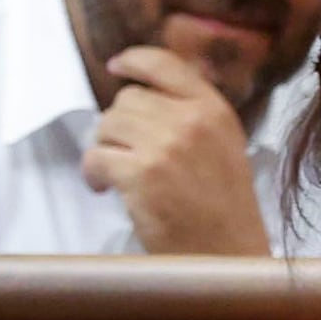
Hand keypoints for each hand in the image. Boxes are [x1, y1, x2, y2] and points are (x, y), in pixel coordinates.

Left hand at [82, 50, 271, 253]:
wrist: (227, 257)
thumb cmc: (225, 212)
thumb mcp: (225, 149)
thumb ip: (194, 118)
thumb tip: (145, 96)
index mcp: (215, 111)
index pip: (165, 64)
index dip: (134, 61)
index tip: (117, 67)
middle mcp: (191, 121)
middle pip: (128, 99)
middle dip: (118, 125)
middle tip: (123, 153)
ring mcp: (165, 146)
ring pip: (107, 124)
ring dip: (104, 148)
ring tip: (114, 174)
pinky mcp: (141, 174)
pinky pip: (96, 156)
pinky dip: (93, 173)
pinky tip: (105, 188)